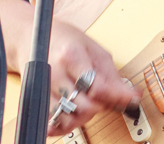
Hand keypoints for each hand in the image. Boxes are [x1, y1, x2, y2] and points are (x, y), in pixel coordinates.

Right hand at [15, 18, 140, 136]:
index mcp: (71, 56)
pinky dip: (68, 123)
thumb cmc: (64, 40)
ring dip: (86, 115)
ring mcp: (43, 89)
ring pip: (71, 119)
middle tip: (106, 95)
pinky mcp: (37, 101)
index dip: (117, 97)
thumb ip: (111, 74)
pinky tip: (74, 112)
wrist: (32, 37)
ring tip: (89, 101)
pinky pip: (54, 125)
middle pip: (86, 107)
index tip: (131, 99)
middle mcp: (55, 74)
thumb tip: (130, 95)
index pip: (97, 87)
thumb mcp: (93, 48)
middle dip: (102, 105)